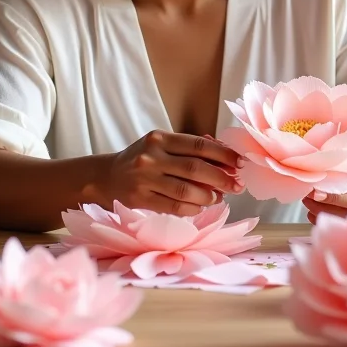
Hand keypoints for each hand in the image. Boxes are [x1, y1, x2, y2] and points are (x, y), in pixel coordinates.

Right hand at [104, 130, 244, 215]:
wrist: (106, 177)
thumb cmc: (142, 159)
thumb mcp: (161, 146)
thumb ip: (189, 150)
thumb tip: (226, 160)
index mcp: (159, 138)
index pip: (198, 145)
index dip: (223, 155)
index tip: (240, 162)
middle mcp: (151, 157)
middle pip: (196, 168)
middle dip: (222, 178)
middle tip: (237, 185)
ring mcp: (145, 179)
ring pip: (187, 190)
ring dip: (209, 196)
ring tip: (218, 196)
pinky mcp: (141, 200)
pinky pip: (175, 207)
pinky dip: (193, 207)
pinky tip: (200, 205)